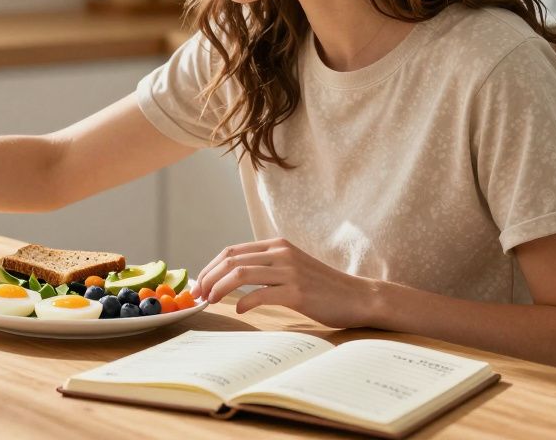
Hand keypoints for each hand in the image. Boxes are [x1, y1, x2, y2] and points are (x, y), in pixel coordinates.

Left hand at [192, 237, 378, 328]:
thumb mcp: (291, 267)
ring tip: (210, 301)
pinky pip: (260, 294)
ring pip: (240, 274)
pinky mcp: (297, 291)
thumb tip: (231, 277)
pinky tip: (239, 310)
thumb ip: (265, 267)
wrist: (357, 297)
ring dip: (219, 289)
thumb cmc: (322, 287)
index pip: (231, 251)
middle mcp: (281, 252)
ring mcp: (290, 271)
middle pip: (231, 260)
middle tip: (198, 295)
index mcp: (277, 244)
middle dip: (208, 278)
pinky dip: (243, 302)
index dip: (210, 267)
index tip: (199, 284)